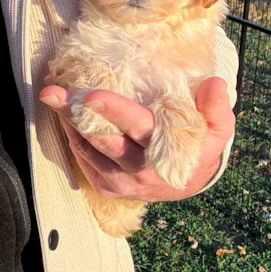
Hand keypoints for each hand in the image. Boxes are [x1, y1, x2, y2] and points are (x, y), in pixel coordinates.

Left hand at [38, 76, 235, 202]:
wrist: (188, 183)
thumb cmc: (201, 146)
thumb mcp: (218, 128)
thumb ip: (215, 107)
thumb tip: (214, 83)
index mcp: (165, 152)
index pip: (137, 128)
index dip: (115, 111)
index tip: (91, 95)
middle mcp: (139, 171)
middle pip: (102, 139)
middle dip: (74, 114)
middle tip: (52, 91)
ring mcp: (120, 182)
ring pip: (87, 150)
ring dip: (67, 122)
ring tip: (52, 94)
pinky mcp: (107, 188)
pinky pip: (83, 161)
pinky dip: (72, 137)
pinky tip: (63, 114)